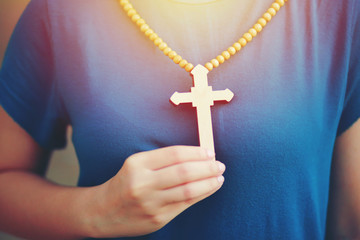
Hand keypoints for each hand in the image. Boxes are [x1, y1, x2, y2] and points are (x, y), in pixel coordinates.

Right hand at [92, 146, 224, 237]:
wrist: (103, 212)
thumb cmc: (126, 183)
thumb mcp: (137, 164)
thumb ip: (164, 160)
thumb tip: (198, 156)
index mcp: (137, 164)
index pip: (174, 154)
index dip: (196, 152)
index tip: (209, 152)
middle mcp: (142, 183)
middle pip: (184, 172)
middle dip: (207, 167)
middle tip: (219, 164)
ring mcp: (150, 203)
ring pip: (188, 190)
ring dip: (209, 183)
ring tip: (219, 177)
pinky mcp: (157, 219)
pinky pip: (186, 205)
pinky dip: (202, 195)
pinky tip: (209, 188)